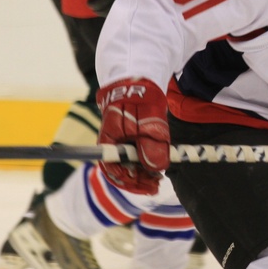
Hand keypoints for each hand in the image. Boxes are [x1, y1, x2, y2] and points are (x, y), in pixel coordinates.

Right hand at [95, 77, 169, 194]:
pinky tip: (156, 169)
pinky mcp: (129, 140)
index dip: (129, 181)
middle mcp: (112, 144)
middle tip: (156, 186)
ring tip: (158, 180)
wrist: (139, 81)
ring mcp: (120, 142)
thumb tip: (155, 168)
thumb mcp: (149, 121)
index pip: (112, 169)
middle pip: (120, 171)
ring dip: (141, 175)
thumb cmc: (140, 98)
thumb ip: (151, 143)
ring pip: (128, 166)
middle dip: (137, 181)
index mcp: (109, 140)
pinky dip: (143, 165)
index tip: (146, 186)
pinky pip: (133, 158)